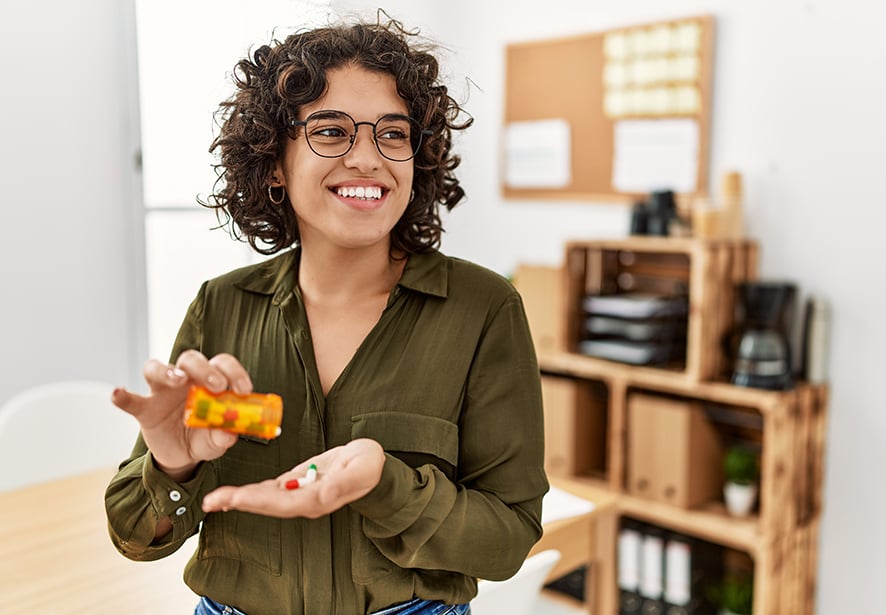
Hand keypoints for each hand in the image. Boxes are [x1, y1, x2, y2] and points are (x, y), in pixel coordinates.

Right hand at [112, 350, 251, 480]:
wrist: (181, 456)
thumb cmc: (204, 436)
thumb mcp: (217, 440)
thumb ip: (224, 435)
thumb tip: (229, 433)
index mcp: (209, 381)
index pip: (221, 364)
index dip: (234, 372)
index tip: (244, 390)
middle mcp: (185, 380)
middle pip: (190, 360)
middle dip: (204, 368)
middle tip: (217, 386)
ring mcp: (161, 392)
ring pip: (157, 368)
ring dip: (166, 371)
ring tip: (177, 380)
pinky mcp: (144, 409)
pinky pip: (131, 400)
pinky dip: (123, 396)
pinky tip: (118, 394)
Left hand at [201, 438, 385, 517]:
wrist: (373, 464)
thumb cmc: (370, 465)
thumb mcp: (363, 469)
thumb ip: (344, 483)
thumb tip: (323, 495)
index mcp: (317, 499)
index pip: (282, 503)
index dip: (258, 501)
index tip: (236, 498)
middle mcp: (304, 501)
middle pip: (266, 504)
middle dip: (239, 501)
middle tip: (210, 501)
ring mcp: (298, 493)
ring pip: (264, 498)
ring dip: (239, 498)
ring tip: (213, 499)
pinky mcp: (296, 483)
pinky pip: (270, 489)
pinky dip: (251, 490)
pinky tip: (234, 493)